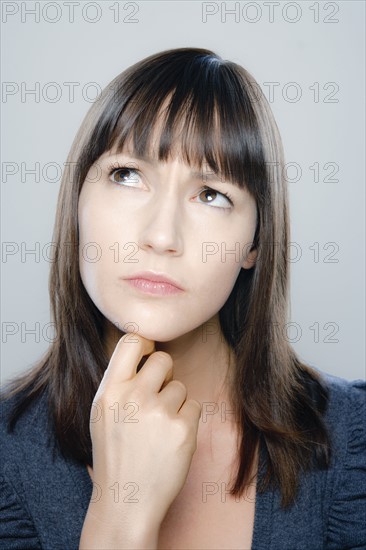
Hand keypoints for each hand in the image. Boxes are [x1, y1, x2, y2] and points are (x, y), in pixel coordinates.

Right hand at [79, 333, 200, 548]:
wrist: (127, 501)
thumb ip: (119, 382)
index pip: (131, 341)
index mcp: (109, 391)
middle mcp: (133, 396)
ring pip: (180, 386)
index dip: (145, 345)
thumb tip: (144, 347)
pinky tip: (171, 440)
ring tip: (159, 429)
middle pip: (164, 359)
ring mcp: (159, 412)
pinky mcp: (183, 428)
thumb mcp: (102, 413)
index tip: (148, 356)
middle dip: (165, 374)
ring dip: (175, 403)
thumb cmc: (115, 454)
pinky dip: (187, 421)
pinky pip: (194, 406)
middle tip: (157, 397)